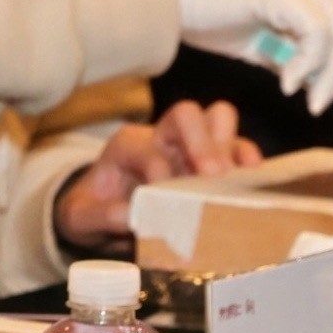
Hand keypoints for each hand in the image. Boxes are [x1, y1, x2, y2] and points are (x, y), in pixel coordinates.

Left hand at [54, 101, 256, 249]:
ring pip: (219, 120)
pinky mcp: (212, 163)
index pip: (149, 149)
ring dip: (230, 148)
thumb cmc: (92, 210)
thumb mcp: (81, 217)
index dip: (160, 173)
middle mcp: (161, 138)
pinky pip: (238, 149)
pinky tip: (251, 185)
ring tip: (234, 180)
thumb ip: (100, 216)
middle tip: (213, 177)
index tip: (165, 203)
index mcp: (126, 146)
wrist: (101, 215)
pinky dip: (248, 164)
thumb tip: (132, 216)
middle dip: (203, 143)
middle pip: (188, 114)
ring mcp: (191, 148)